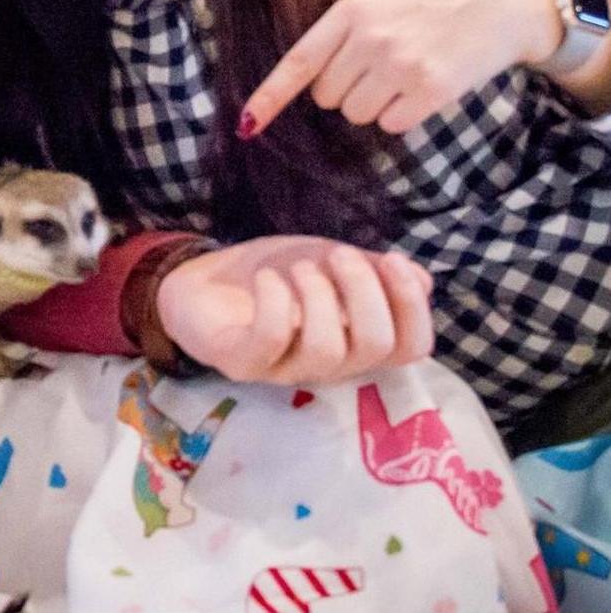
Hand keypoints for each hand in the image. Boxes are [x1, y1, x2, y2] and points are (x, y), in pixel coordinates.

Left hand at [157, 236, 433, 384]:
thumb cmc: (272, 276)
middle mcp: (329, 365)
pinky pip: (269, 342)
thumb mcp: (325, 261)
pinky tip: (267, 279)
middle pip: (376, 347)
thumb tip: (424, 281)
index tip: (395, 260)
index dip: (413, 307)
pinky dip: (274, 303)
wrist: (201, 281)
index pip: (411, 348)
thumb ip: (372, 271)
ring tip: (298, 268)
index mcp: (356, 341)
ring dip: (318, 296)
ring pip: (327, 350)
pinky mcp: (242, 363)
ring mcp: (285, 369)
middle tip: (339, 255)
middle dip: (365, 292)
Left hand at [240, 0, 562, 137]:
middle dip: (345, 84)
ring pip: (356, 113)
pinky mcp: (431, 90)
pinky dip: (401, 114)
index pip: (300, 60)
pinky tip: (421, 85)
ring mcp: (401, 66)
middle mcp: (371, 38)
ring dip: (372, 102)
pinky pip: (391, 124)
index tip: (248, 123)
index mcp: (353, 8)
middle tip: (377, 59)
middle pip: (327, 95)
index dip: (270, 96)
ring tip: (401, 69)